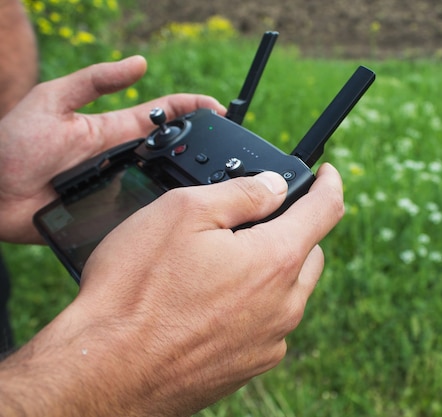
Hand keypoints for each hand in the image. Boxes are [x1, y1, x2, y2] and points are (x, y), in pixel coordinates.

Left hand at [0, 55, 226, 242]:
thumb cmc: (14, 144)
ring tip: (215, 182)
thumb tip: (140, 63)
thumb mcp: (54, 100)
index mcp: (115, 130)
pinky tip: (183, 214)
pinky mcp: (112, 217)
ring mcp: (120, 188)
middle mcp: (123, 159)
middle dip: (202, 148)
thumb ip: (95, 81)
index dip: (193, 110)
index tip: (220, 110)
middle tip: (228, 151)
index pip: (164, 116)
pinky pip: (144, 215)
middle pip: (172, 152)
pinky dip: (164, 214)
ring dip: (188, 183)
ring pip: (164, 185)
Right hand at [0, 163, 343, 416]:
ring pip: (290, 290)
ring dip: (272, 269)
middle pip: (309, 252)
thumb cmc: (136, 292)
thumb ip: (240, 193)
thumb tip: (274, 186)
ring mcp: (270, 340)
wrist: (106, 372)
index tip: (328, 175)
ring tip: (223, 265)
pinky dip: (255, 304)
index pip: (326, 210)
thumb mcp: (182, 213)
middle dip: (291, 231)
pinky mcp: (250, 365)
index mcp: (275, 260)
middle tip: (252, 224)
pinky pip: (269, 323)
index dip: (330, 184)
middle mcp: (284, 304)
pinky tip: (213, 303)